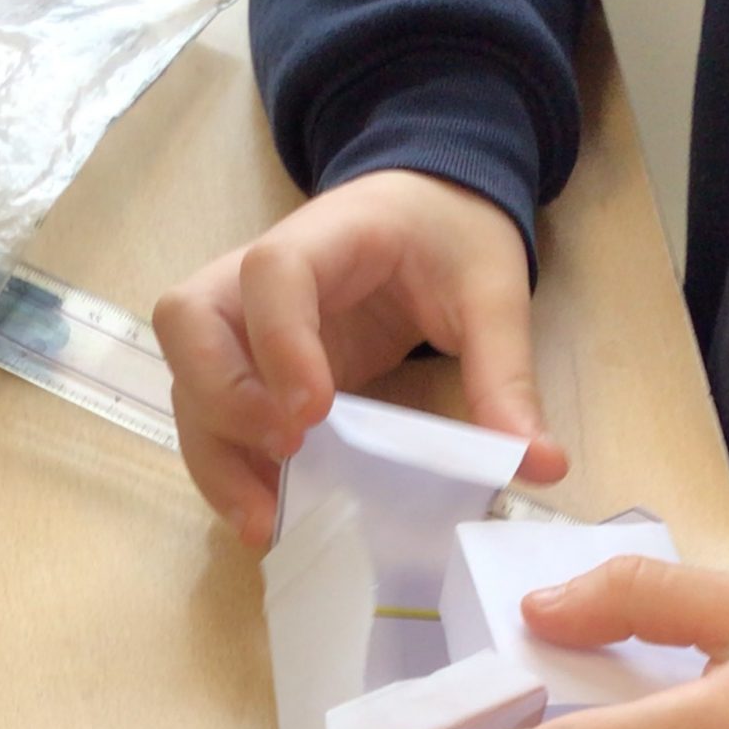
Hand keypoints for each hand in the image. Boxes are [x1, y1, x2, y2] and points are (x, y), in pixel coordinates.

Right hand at [152, 169, 567, 548]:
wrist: (425, 209)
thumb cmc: (449, 236)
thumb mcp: (493, 292)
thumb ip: (507, 374)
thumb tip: (541, 464)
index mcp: (327, 236)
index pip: (273, 273)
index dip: (280, 341)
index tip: (313, 413)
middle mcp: (259, 274)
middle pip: (188, 320)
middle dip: (221, 397)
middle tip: (284, 453)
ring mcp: (244, 320)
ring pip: (187, 375)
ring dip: (214, 450)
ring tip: (265, 519)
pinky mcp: (249, 363)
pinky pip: (212, 412)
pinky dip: (227, 465)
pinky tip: (269, 511)